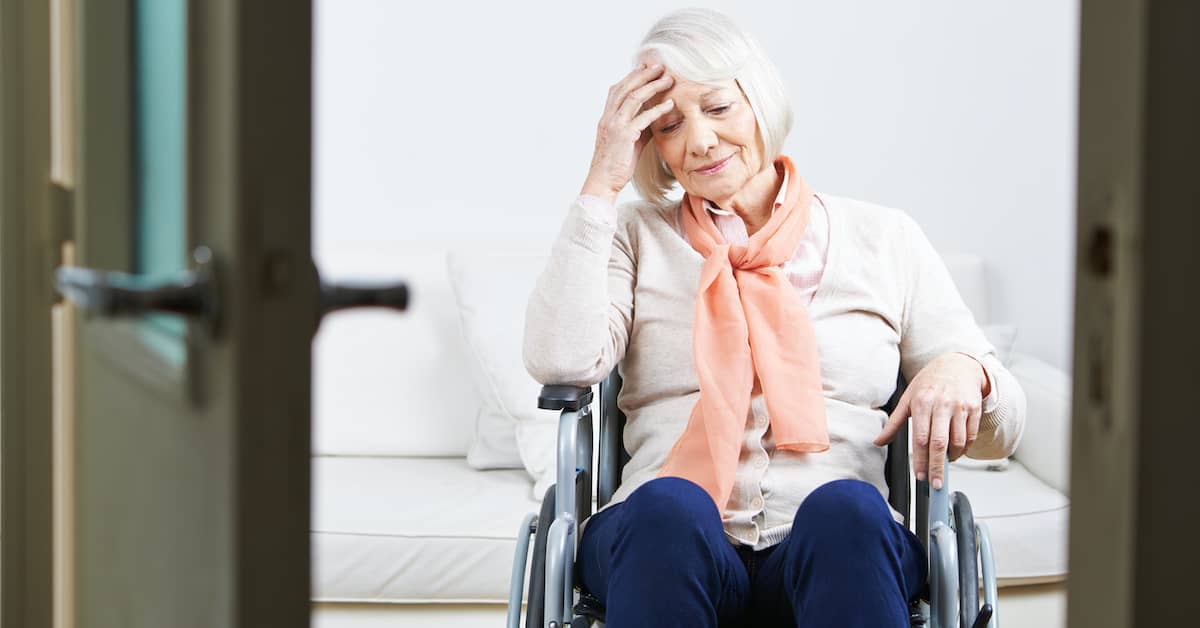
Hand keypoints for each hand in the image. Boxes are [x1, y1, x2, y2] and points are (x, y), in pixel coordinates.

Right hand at [580, 63, 676, 202]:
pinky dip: (657, 110)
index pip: (617, 89)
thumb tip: (655, 119)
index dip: (632, 76)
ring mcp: (615, 126)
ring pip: (633, 98)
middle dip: (643, 74)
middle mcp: (609, 118)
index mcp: (607, 117)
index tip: (646, 67)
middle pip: (625, 87)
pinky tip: (670, 104)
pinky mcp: (624, 136)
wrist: (603, 181)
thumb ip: (639, 127)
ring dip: (652, 86)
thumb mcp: (627, 141)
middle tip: (660, 66)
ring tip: (668, 79)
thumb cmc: (615, 164)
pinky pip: (643, 118)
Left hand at [873, 353, 987, 489]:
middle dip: (937, 467)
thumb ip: (894, 423)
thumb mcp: (908, 399)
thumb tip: (878, 442)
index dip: (920, 460)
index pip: (920, 438)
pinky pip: (971, 436)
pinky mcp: (974, 409)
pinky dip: (964, 449)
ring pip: (958, 442)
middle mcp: (942, 405)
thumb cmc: (929, 383)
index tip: (920, 476)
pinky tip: (956, 452)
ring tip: (944, 464)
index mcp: (922, 403)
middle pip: (940, 443)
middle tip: (935, 484)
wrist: (957, 365)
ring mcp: (960, 407)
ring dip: (951, 458)